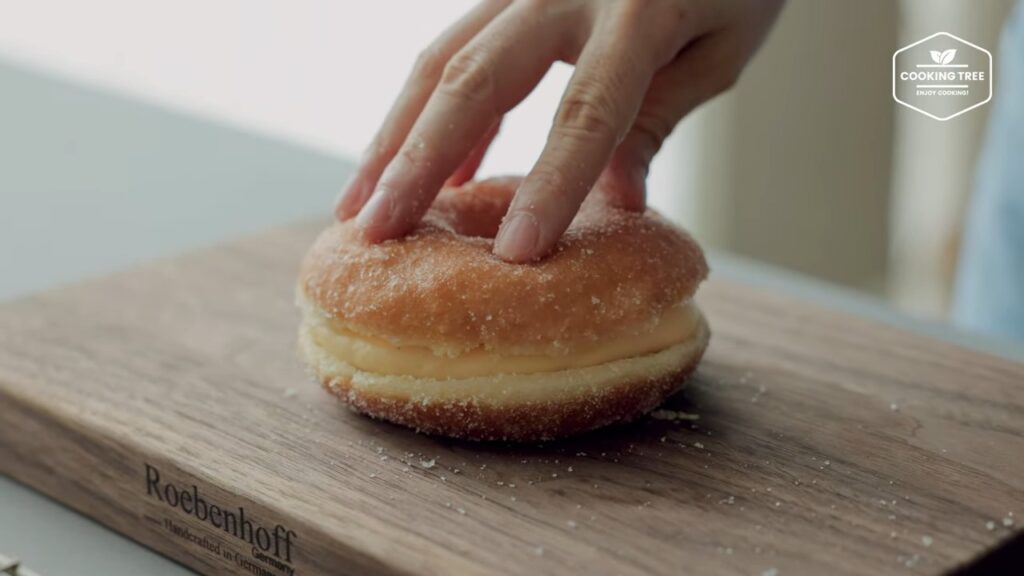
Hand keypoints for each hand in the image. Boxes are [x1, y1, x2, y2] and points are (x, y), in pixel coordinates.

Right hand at [336, 0, 783, 261]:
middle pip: (475, 79)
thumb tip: (614, 204)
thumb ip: (658, 117)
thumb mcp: (720, 49)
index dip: (550, 185)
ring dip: (395, 138)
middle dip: (416, 161)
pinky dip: (436, 116)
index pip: (586, 111)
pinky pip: (458, 51)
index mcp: (637, 9)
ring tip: (360, 208)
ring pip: (443, 61)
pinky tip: (433, 174)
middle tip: (375, 233)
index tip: (516, 255)